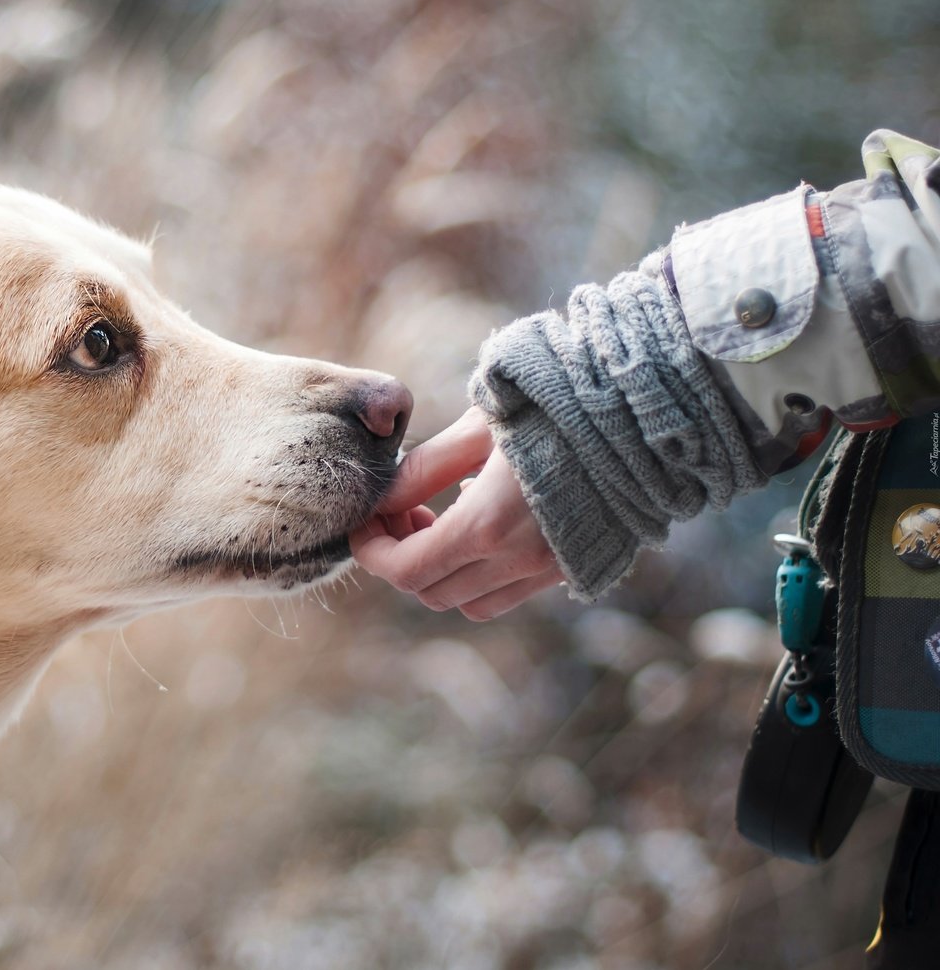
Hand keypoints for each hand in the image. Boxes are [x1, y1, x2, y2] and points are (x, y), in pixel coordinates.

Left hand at [351, 406, 563, 619]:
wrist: (644, 414)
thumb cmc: (556, 405)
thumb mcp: (478, 427)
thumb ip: (424, 469)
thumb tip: (382, 499)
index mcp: (488, 525)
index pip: (405, 569)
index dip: (372, 551)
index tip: (364, 522)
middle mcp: (519, 561)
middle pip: (431, 592)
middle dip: (401, 558)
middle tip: (401, 511)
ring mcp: (549, 570)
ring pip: (469, 602)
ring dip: (440, 572)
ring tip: (438, 518)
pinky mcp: (573, 567)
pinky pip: (508, 593)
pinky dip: (480, 574)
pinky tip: (482, 522)